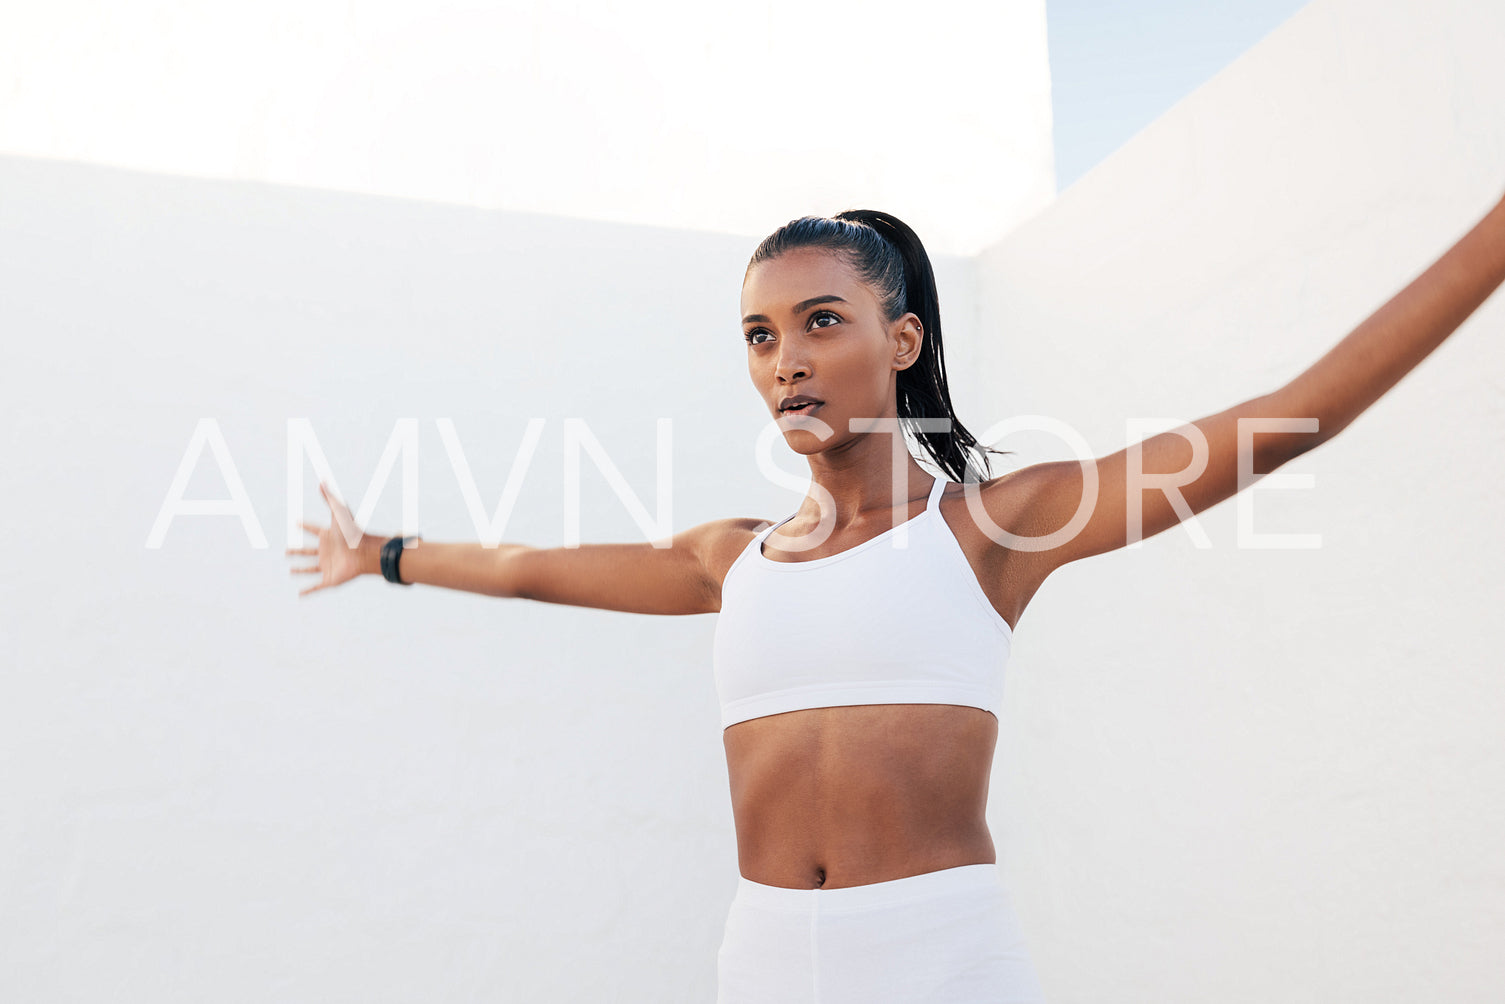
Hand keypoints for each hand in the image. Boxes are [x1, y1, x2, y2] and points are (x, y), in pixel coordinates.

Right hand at [287, 482, 376, 596]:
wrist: (364, 552)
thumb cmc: (352, 532)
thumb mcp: (339, 513)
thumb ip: (330, 497)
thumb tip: (322, 479)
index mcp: (328, 536)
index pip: (313, 529)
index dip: (305, 526)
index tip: (296, 522)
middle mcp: (327, 551)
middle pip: (308, 551)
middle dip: (297, 552)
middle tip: (286, 551)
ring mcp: (328, 565)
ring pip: (311, 569)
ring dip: (301, 570)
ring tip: (291, 571)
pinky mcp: (330, 579)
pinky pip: (316, 587)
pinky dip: (308, 591)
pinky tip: (300, 595)